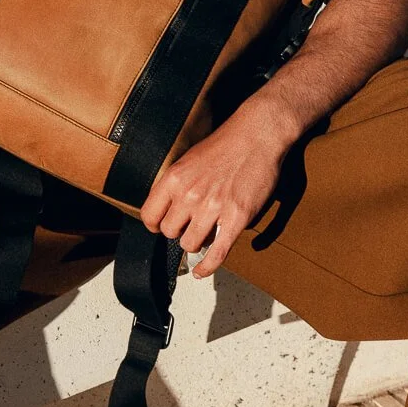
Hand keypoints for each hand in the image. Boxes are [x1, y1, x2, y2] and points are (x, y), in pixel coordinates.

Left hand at [139, 104, 288, 278]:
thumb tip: (170, 207)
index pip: (150, 215)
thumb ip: (177, 184)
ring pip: (190, 244)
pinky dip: (208, 267)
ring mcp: (213, 208)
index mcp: (174, 178)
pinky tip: (202, 272)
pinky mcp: (236, 218)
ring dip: (196, 243)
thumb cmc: (226, 143)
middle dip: (179, 232)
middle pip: (170, 232)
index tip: (162, 225)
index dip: (156, 224)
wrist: (257, 134)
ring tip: (204, 234)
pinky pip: (217, 252)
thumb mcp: (189, 159)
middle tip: (190, 225)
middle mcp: (189, 194)